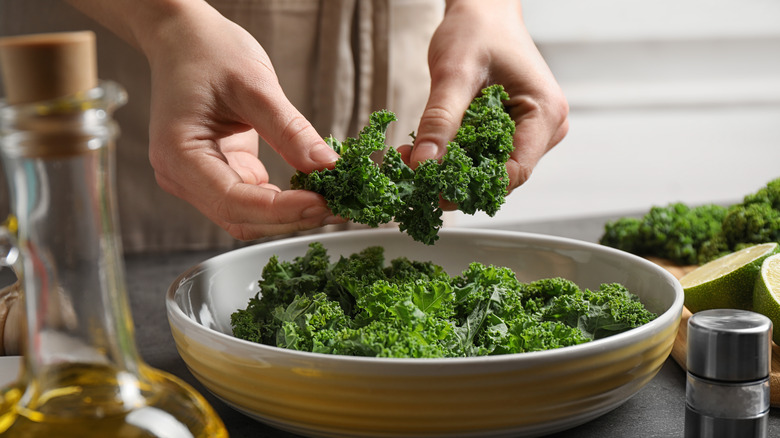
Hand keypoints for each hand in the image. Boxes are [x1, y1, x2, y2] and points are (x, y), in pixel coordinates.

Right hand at [68, 0, 345, 239]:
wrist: (185, 39)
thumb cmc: (209, 52)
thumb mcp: (255, 85)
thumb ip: (290, 130)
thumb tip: (329, 166)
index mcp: (179, 154)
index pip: (232, 200)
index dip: (280, 210)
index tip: (322, 203)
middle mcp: (181, 176)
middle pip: (241, 218)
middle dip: (291, 218)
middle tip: (340, 207)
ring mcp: (199, 180)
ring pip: (249, 217)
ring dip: (292, 215)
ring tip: (335, 202)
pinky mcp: (220, 175)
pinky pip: (254, 201)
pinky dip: (286, 201)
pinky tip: (317, 192)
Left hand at [407, 0, 568, 202]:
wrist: (482, 11)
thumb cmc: (476, 31)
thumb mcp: (454, 73)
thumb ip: (440, 120)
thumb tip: (422, 164)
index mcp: (545, 114)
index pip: (515, 171)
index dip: (474, 187)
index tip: (433, 191)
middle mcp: (546, 129)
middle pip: (501, 174)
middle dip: (456, 179)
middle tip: (413, 176)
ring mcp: (531, 132)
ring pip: (489, 167)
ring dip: (451, 169)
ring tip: (412, 160)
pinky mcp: (513, 131)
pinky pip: (483, 154)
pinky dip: (454, 156)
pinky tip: (426, 150)